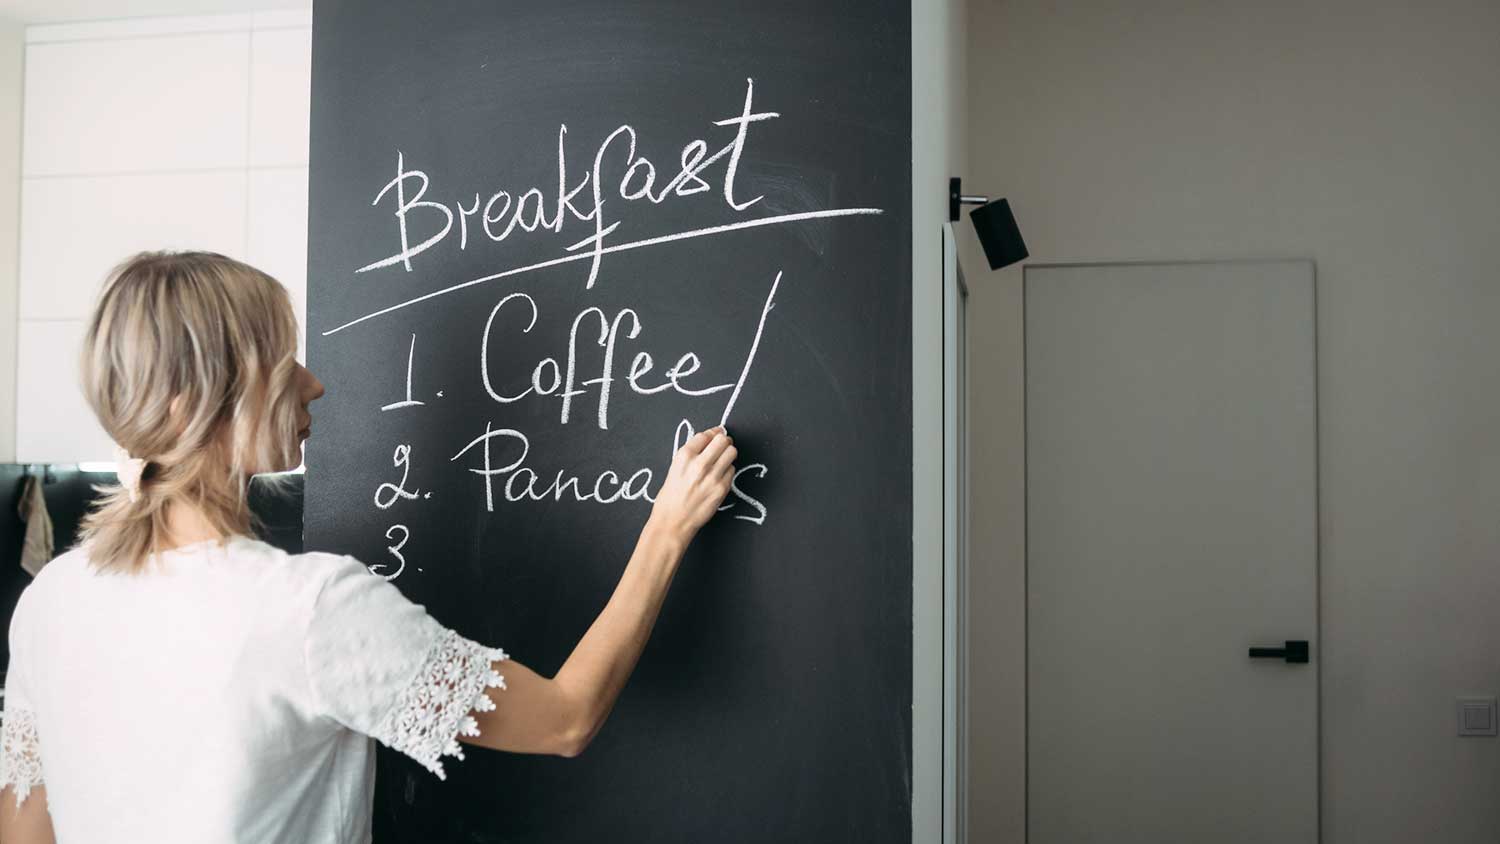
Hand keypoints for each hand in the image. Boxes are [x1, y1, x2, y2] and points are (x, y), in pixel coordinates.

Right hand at [648, 427, 735, 544]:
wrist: (673, 521)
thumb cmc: (670, 497)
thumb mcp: (675, 468)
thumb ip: (692, 454)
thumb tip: (710, 440)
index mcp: (684, 456)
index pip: (706, 434)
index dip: (712, 433)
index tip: (715, 434)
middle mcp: (699, 464)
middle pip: (722, 440)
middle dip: (723, 441)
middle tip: (722, 445)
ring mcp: (712, 476)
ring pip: (732, 452)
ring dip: (728, 453)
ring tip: (722, 459)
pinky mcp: (722, 488)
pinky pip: (732, 470)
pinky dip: (728, 470)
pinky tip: (719, 475)